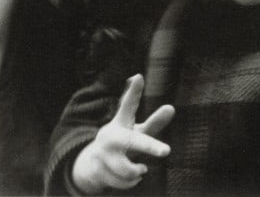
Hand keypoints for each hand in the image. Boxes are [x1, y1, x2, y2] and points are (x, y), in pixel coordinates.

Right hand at [71, 74, 174, 193]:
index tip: (139, 77)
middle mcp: (111, 137)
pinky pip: (125, 182)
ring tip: (141, 168)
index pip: (128, 105)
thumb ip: (154, 122)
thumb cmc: (124, 143)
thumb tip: (160, 100)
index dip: (134, 92)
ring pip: (129, 170)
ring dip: (138, 171)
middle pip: (133, 142)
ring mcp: (103, 155)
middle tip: (166, 151)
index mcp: (121, 123)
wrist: (93, 164)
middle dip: (150, 146)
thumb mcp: (138, 133)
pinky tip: (131, 177)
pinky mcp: (98, 172)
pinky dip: (132, 182)